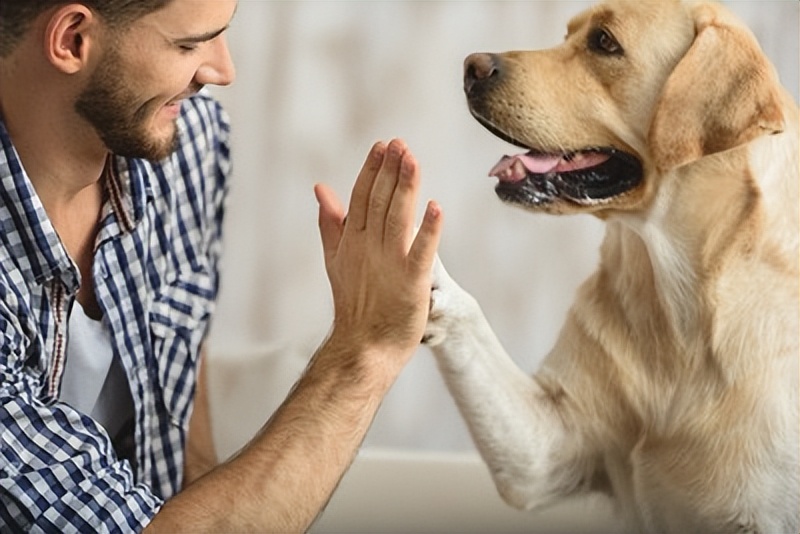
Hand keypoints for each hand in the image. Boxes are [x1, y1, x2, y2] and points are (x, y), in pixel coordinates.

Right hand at [314, 139, 442, 367]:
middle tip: (400, 144)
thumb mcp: (336, 258)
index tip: (383, 146)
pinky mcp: (411, 282)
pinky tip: (435, 207)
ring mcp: (390, 264)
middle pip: (379, 202)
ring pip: (397, 218)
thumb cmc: (354, 303)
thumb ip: (331, 222)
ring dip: (406, 189)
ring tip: (413, 160)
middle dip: (390, 171)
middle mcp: (369, 247)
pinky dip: (428, 230)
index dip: (373, 170)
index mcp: (353, 240)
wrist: (363, 346)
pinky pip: (421, 252)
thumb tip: (320, 189)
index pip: (361, 197)